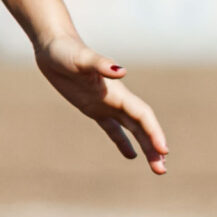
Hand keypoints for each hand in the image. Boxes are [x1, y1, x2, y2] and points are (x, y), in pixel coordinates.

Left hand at [35, 35, 167, 173]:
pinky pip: (113, 129)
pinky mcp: (92, 108)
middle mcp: (116, 99)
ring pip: (132, 129)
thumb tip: (121, 71)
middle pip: (142, 127)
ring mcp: (106, 104)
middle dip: (153, 147)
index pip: (142, 115)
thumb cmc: (66, 51)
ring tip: (157, 168)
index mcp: (117, 92)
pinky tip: (131, 156)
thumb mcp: (81, 59)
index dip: (154, 132)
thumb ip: (101, 64)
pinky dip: (123, 142)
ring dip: (145, 147)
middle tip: (162, 171)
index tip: (164, 151)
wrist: (53, 46)